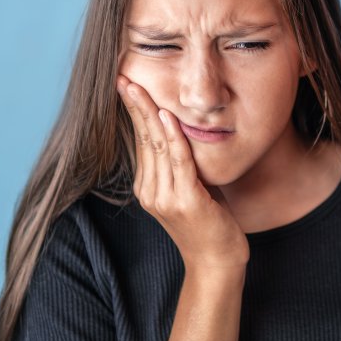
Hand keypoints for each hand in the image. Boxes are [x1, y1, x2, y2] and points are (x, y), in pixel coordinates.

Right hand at [116, 74, 249, 271]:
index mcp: (147, 188)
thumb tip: (181, 132)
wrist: (217, 262)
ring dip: (148, 113)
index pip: (140, 142)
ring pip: (156, 146)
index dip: (133, 113)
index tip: (126, 86)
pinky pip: (178, 161)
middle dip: (133, 106)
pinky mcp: (186, 202)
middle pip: (143, 139)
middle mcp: (150, 192)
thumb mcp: (190, 188)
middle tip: (123, 78)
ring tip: (139, 87)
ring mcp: (166, 198)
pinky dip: (173, 136)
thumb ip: (181, 165)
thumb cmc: (208, 223)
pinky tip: (166, 114)